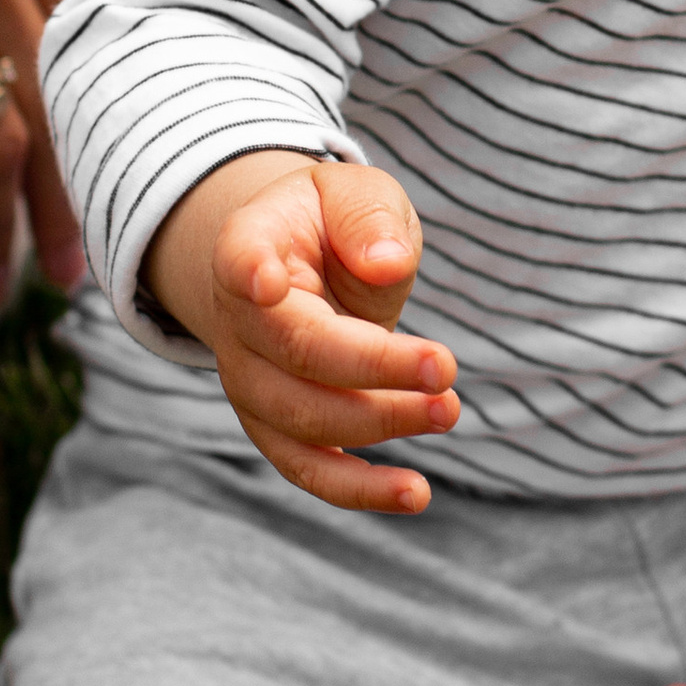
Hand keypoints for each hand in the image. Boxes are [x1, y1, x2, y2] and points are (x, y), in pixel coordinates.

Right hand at [141, 152, 458, 513]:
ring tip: (448, 411)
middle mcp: (237, 321)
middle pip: (295, 352)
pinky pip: (308, 468)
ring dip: (381, 422)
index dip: (249, 272)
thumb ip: (368, 217)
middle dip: (374, 367)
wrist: (294, 267)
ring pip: (303, 418)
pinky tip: (416, 492)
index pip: (239, 257)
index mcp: (249, 245)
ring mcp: (249, 382)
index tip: (267, 282)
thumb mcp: (353, 193)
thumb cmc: (330, 225)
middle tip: (446, 366)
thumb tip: (388, 266)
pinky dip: (360, 489)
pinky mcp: (276, 428)